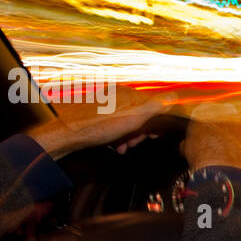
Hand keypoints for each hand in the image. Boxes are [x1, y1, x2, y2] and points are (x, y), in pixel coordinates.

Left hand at [26, 89, 173, 159]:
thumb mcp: (134, 117)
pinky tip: (113, 144)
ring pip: (125, 121)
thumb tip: (175, 97)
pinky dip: (116, 135)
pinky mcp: (94, 114)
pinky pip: (112, 124)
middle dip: (139, 131)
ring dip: (127, 136)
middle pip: (138, 114)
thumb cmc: (97, 126)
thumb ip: (156, 106)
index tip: (153, 136)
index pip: (152, 106)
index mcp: (128, 93)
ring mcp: (104, 104)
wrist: (65, 133)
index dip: (155, 123)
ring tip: (122, 146)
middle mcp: (116, 95)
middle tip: (134, 143)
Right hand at [182, 101, 240, 171]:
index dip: (212, 126)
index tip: (213, 135)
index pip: (209, 113)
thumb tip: (186, 145)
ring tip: (235, 152)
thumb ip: (189, 141)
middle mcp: (226, 111)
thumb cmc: (203, 156)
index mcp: (206, 110)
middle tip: (225, 144)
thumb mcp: (188, 147)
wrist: (221, 166)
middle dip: (228, 129)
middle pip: (228, 118)